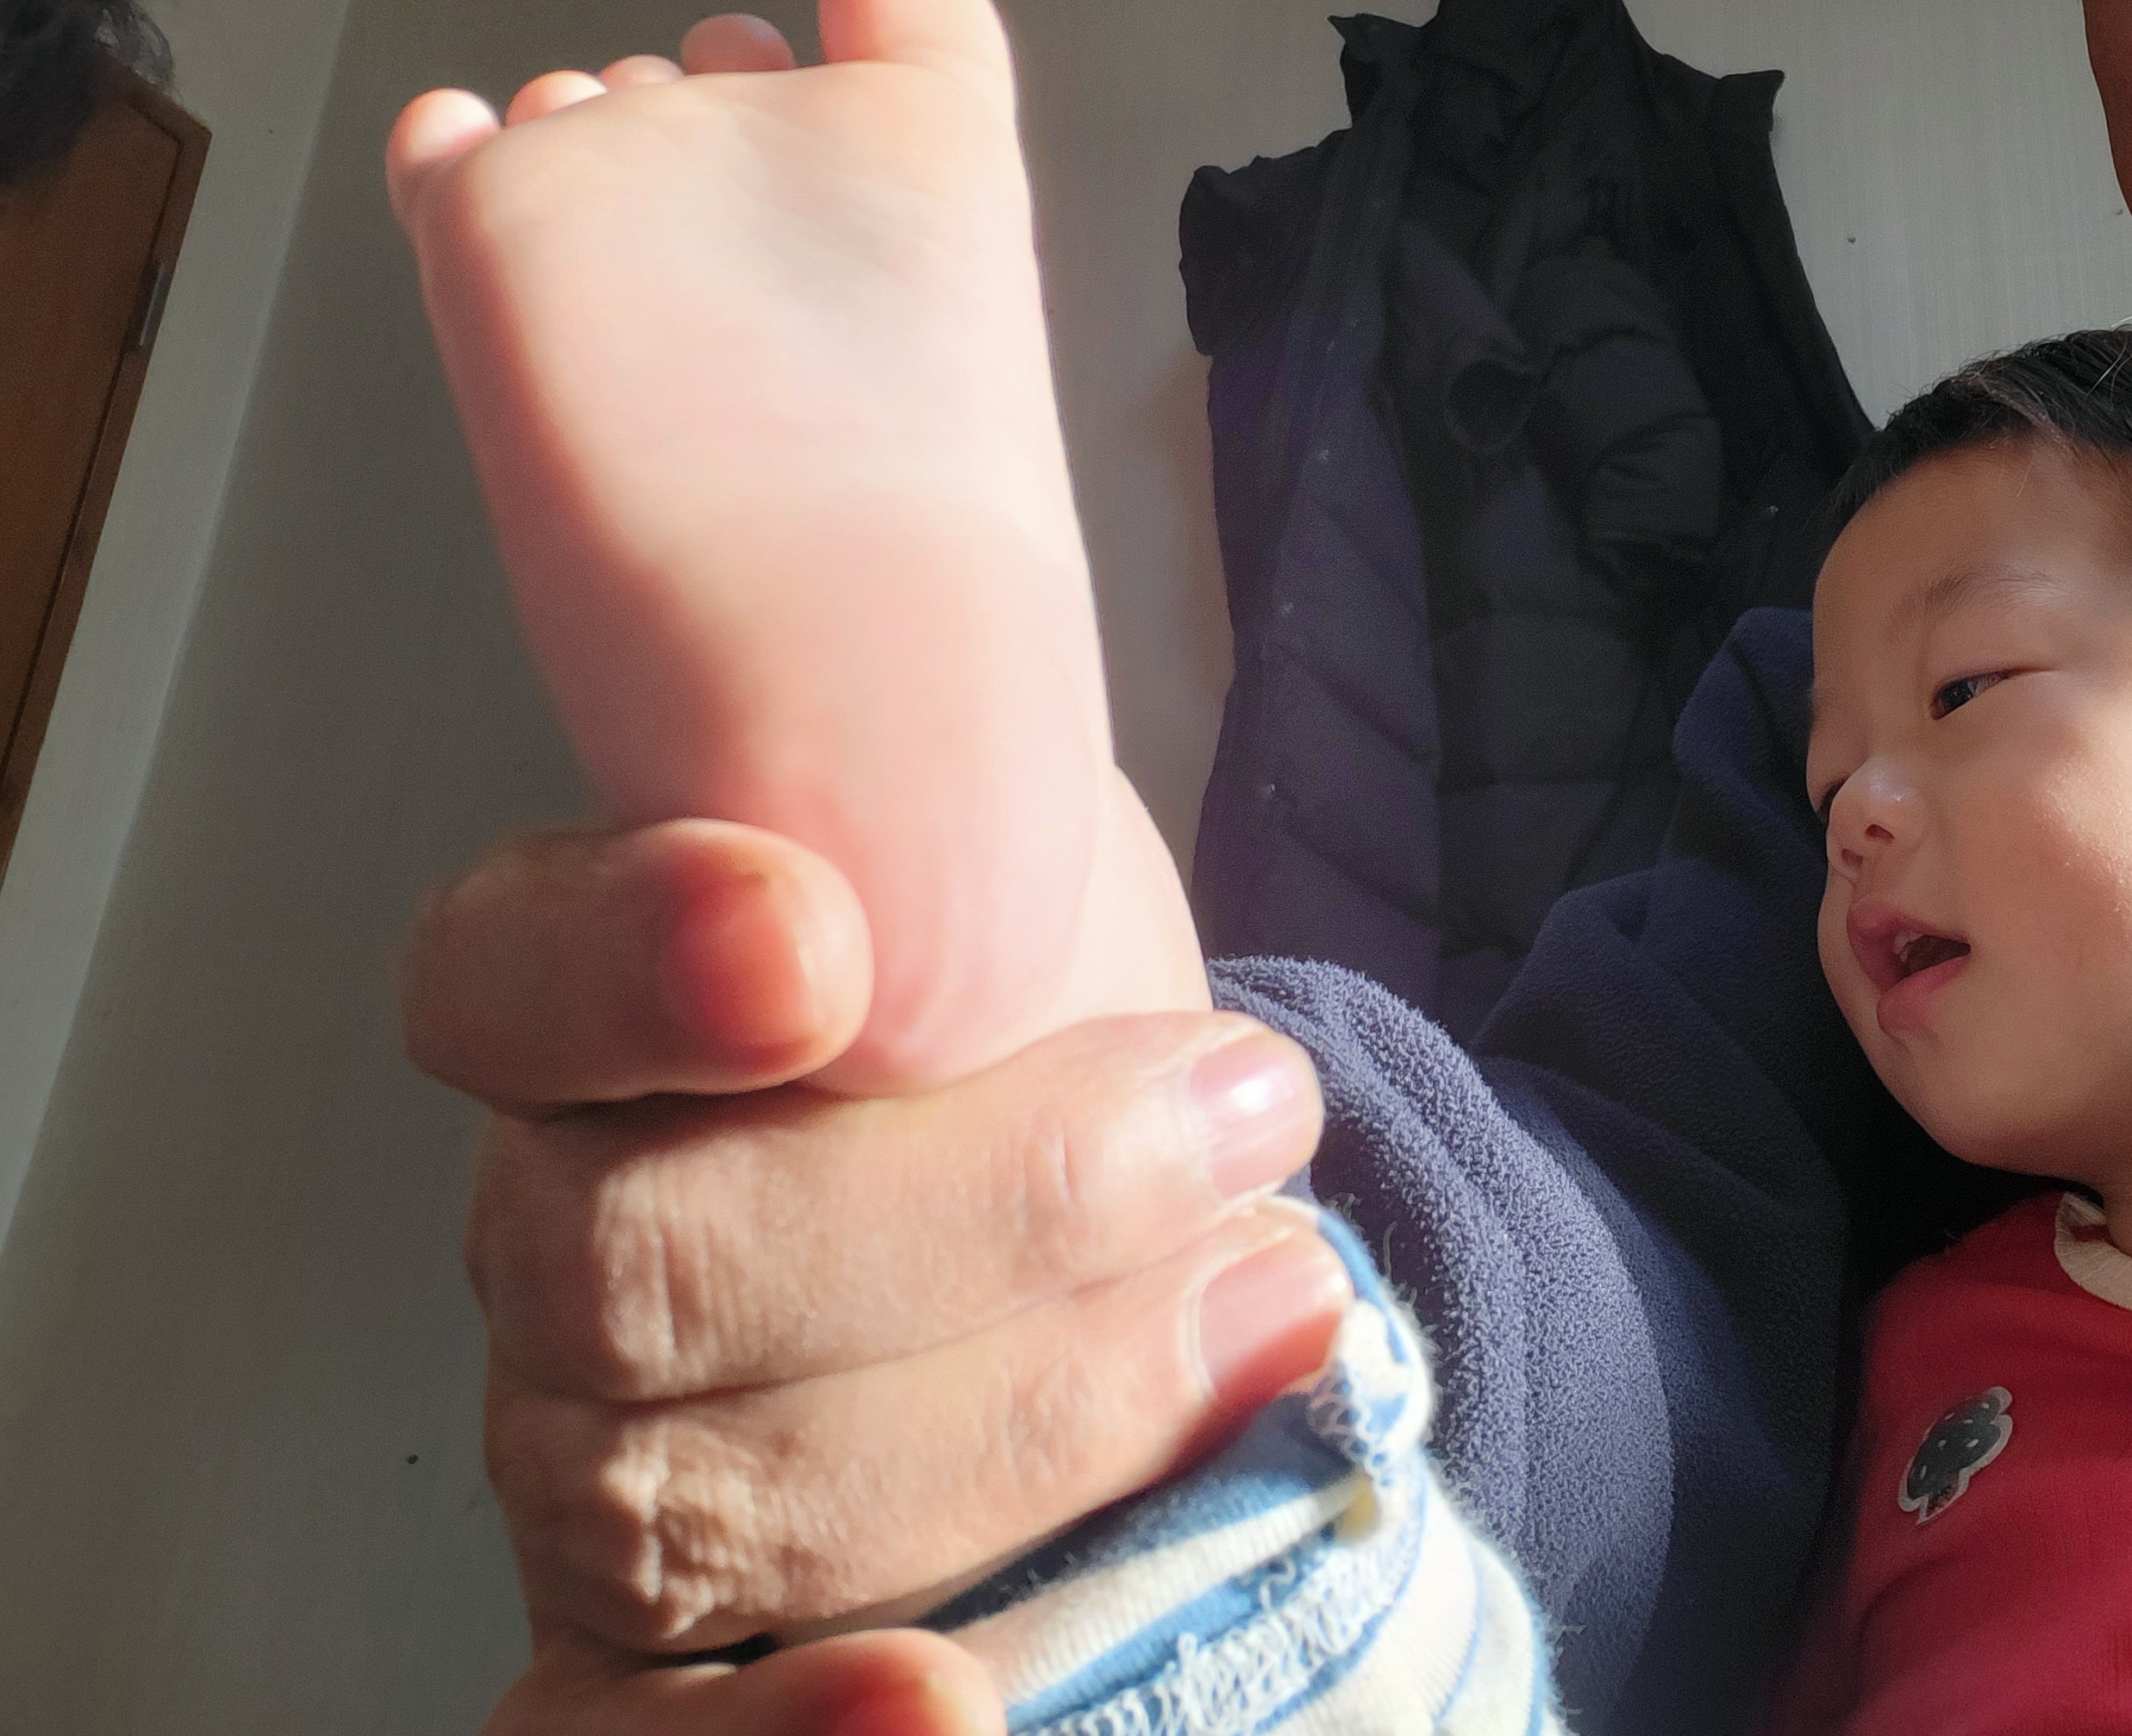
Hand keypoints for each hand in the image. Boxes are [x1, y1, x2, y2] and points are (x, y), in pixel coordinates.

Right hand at [410, 817, 1345, 1731]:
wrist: (1134, 1200)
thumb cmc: (1060, 1014)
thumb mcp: (1022, 870)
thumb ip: (950, 847)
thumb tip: (976, 897)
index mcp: (583, 1016)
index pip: (506, 979)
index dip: (635, 965)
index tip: (830, 949)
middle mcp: (547, 1237)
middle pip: (635, 1267)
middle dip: (983, 1208)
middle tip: (1235, 1124)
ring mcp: (588, 1460)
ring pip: (699, 1504)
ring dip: (1025, 1420)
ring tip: (1262, 1312)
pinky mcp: (652, 1649)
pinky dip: (799, 1734)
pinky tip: (953, 1708)